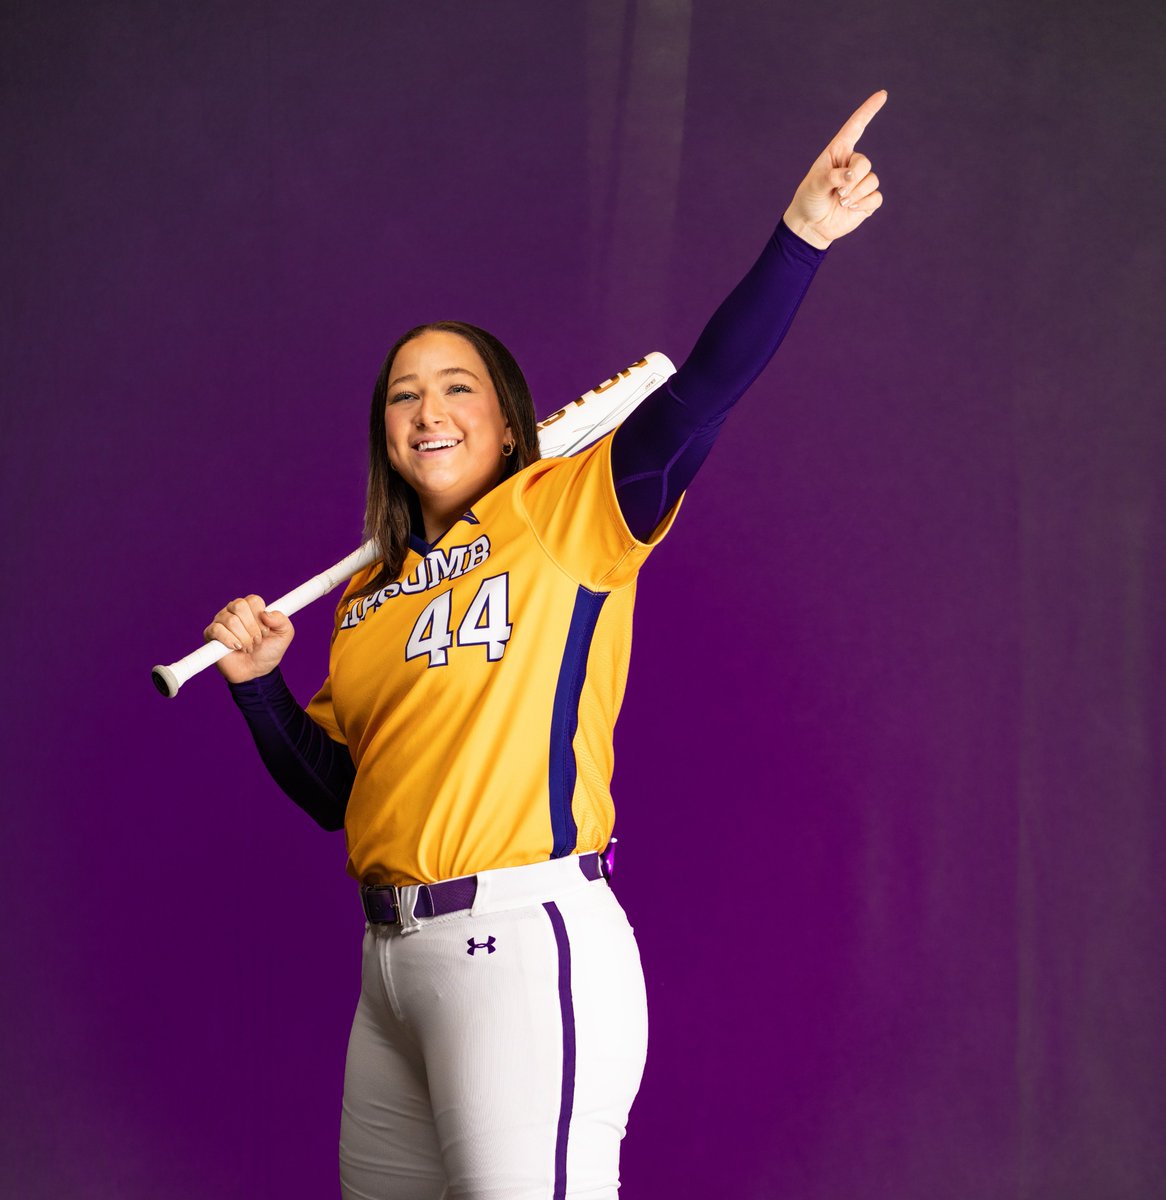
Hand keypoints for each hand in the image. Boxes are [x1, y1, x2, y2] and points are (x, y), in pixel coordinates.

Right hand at [204, 594, 294, 683]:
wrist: (256, 671)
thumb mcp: (284, 635)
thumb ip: (281, 620)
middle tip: (256, 641)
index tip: (265, 632)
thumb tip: (265, 613)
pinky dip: (229, 640)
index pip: (253, 600)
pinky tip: (236, 648)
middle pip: (239, 606)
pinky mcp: (211, 633)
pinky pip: (217, 630)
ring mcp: (221, 621)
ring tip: (247, 647)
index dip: (261, 619)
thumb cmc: (269, 651)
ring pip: (230, 620)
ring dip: (243, 639)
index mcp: (251, 607)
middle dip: (252, 628)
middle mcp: (234, 610)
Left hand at [782, 90, 886, 248]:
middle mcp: (851, 164)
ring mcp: (861, 181)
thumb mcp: (814, 185)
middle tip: (838, 192)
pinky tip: (851, 209)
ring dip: (856, 194)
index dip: (868, 111)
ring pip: (872, 181)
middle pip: (865, 162)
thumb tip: (852, 176)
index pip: (855, 128)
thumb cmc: (809, 200)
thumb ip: (831, 177)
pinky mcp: (867, 199)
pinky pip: (876, 197)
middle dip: (853, 179)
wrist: (811, 225)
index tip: (882, 94)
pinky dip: (864, 204)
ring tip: (841, 201)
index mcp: (837, 153)